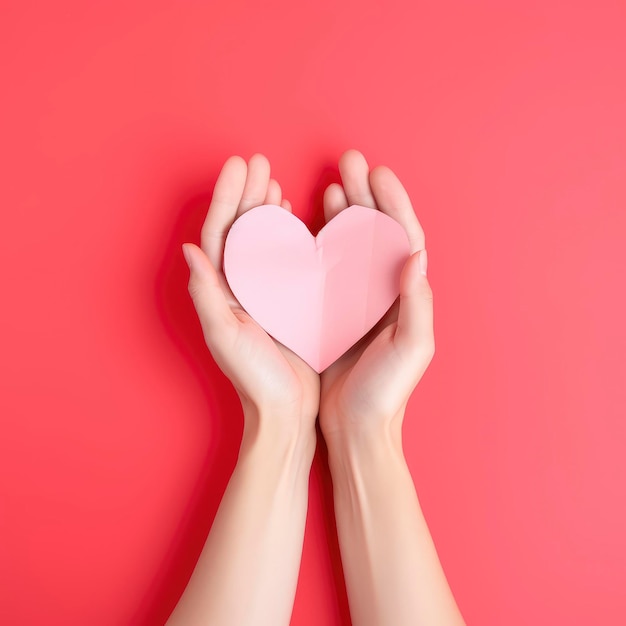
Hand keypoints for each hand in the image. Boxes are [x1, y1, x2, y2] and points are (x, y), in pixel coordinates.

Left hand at [182, 154, 319, 437]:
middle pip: (239, 229)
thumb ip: (208, 294)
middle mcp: (238, 287)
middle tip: (259, 162)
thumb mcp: (227, 337)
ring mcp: (261, 293)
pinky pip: (283, 260)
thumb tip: (189, 251)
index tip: (242, 165)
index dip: (228, 197)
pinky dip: (286, 235)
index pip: (220, 233)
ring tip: (273, 181)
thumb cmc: (256, 378)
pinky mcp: (285, 301)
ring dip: (264, 209)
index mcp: (222, 291)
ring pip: (260, 240)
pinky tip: (293, 219)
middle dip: (246, 193)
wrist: (285, 410)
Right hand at [319, 150, 434, 440]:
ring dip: (347, 212)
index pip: (404, 237)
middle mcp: (384, 292)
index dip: (394, 203)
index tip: (378, 173)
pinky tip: (316, 223)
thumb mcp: (411, 349)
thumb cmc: (386, 393)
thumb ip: (417, 303)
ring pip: (354, 244)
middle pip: (378, 232)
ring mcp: (358, 299)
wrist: (356, 427)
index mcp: (407, 296)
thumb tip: (418, 253)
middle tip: (351, 163)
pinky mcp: (334, 311)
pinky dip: (326, 241)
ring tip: (334, 182)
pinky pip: (331, 266)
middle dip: (367, 195)